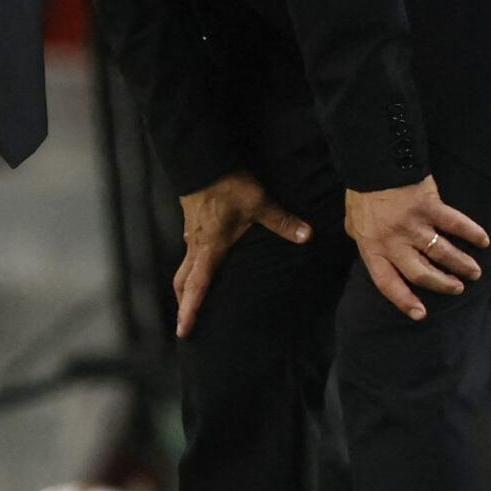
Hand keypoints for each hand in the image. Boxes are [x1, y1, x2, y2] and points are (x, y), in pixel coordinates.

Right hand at [174, 171, 312, 338]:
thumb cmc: (226, 185)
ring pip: (184, 267)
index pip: (196, 287)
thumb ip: (282, 222)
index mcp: (209, 249)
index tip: (182, 331)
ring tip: (194, 300)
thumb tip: (307, 236)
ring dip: (187, 286)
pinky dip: (194, 267)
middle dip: (183, 304)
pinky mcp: (193, 223)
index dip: (189, 311)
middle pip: (182, 282)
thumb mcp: (258, 203)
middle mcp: (196, 246)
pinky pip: (190, 253)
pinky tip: (207, 265)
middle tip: (184, 324)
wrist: (203, 159)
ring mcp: (192, 235)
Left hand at [345, 176, 489, 321]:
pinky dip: (472, 232)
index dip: (404, 300)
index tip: (420, 314)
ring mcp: (412, 225)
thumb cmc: (362, 194)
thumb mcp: (354, 225)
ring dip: (462, 264)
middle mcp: (393, 242)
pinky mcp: (429, 206)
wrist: (372, 162)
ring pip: (442, 253)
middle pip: (421, 273)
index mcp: (372, 248)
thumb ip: (366, 242)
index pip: (388, 283)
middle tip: (458, 287)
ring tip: (475, 271)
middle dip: (442, 284)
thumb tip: (374, 254)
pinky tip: (484, 239)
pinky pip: (455, 224)